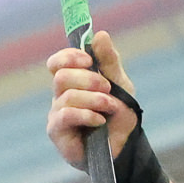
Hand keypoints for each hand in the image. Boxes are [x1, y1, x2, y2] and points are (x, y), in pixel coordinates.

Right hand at [46, 30, 138, 169]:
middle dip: (88, 79)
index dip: (70, 57)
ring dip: (93, 99)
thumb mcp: (120, 84)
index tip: (89, 60)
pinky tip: (100, 121)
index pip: (57, 62)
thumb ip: (109, 61)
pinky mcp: (57, 133)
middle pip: (61, 76)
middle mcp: (60, 97)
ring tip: (110, 107)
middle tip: (107, 88)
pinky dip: (85, 114)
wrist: (126, 147)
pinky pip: (65, 116)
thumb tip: (99, 35)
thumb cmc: (120, 116)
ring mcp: (57, 115)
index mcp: (72, 82)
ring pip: (66, 95)